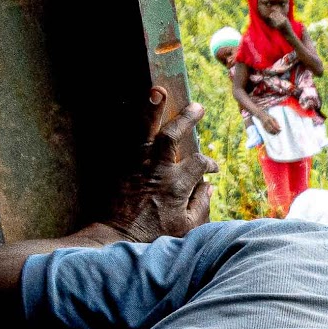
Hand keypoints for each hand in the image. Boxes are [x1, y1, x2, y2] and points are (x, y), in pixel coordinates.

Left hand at [108, 83, 213, 240]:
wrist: (116, 237)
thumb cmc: (153, 236)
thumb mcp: (185, 228)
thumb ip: (200, 206)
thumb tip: (208, 187)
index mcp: (177, 185)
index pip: (199, 163)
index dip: (209, 164)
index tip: (211, 170)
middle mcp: (157, 170)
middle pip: (172, 136)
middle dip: (185, 119)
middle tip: (196, 107)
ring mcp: (136, 166)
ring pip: (145, 131)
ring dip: (151, 110)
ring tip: (157, 91)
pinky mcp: (120, 167)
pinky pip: (123, 139)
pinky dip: (128, 124)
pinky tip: (131, 109)